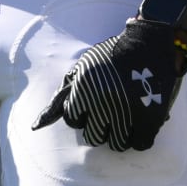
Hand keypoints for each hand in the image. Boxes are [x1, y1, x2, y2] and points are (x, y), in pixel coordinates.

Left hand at [34, 5, 186, 151]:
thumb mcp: (83, 69)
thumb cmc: (112, 56)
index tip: (94, 101)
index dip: (83, 112)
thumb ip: (61, 98)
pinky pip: (139, 144)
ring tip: (127, 114)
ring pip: (116, 144)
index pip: (73, 121)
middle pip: (93, 137)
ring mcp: (127, 111)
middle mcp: (102, 101)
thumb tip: (36, 127)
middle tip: (112, 108)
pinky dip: (140, 136)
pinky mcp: (150, 118)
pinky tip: (141, 121)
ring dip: (120, 133)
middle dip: (100, 125)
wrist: (150, 41)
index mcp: (83, 88)